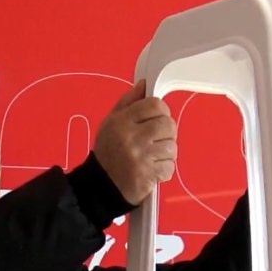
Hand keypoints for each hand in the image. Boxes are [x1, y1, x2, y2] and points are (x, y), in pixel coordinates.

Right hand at [93, 80, 176, 205]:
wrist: (100, 185)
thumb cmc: (108, 152)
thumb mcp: (110, 122)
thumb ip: (128, 102)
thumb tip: (144, 85)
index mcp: (121, 121)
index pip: (155, 105)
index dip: (161, 111)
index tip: (158, 119)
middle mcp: (131, 137)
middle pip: (168, 124)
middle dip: (167, 132)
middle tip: (157, 140)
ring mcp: (140, 157)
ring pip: (172, 146)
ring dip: (166, 152)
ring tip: (153, 156)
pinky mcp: (148, 175)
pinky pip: (170, 166)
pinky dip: (164, 169)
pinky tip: (152, 169)